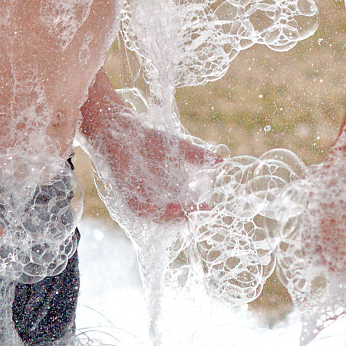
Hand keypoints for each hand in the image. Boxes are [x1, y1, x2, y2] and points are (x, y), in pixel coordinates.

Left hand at [86, 114, 222, 220]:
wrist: (122, 129)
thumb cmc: (148, 140)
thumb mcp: (178, 149)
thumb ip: (198, 156)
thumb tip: (222, 161)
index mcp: (165, 192)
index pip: (181, 208)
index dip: (195, 211)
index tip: (209, 208)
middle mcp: (152, 197)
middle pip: (169, 217)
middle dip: (184, 216)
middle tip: (198, 211)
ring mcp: (139, 196)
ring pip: (154, 216)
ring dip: (168, 217)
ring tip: (182, 211)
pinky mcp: (126, 191)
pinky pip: (136, 207)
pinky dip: (148, 210)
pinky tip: (158, 207)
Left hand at [293, 144, 345, 281]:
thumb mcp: (329, 185)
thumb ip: (326, 205)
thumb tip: (332, 216)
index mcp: (312, 215)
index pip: (311, 252)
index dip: (323, 262)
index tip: (334, 265)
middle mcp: (324, 225)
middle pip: (330, 262)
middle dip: (343, 271)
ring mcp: (343, 227)